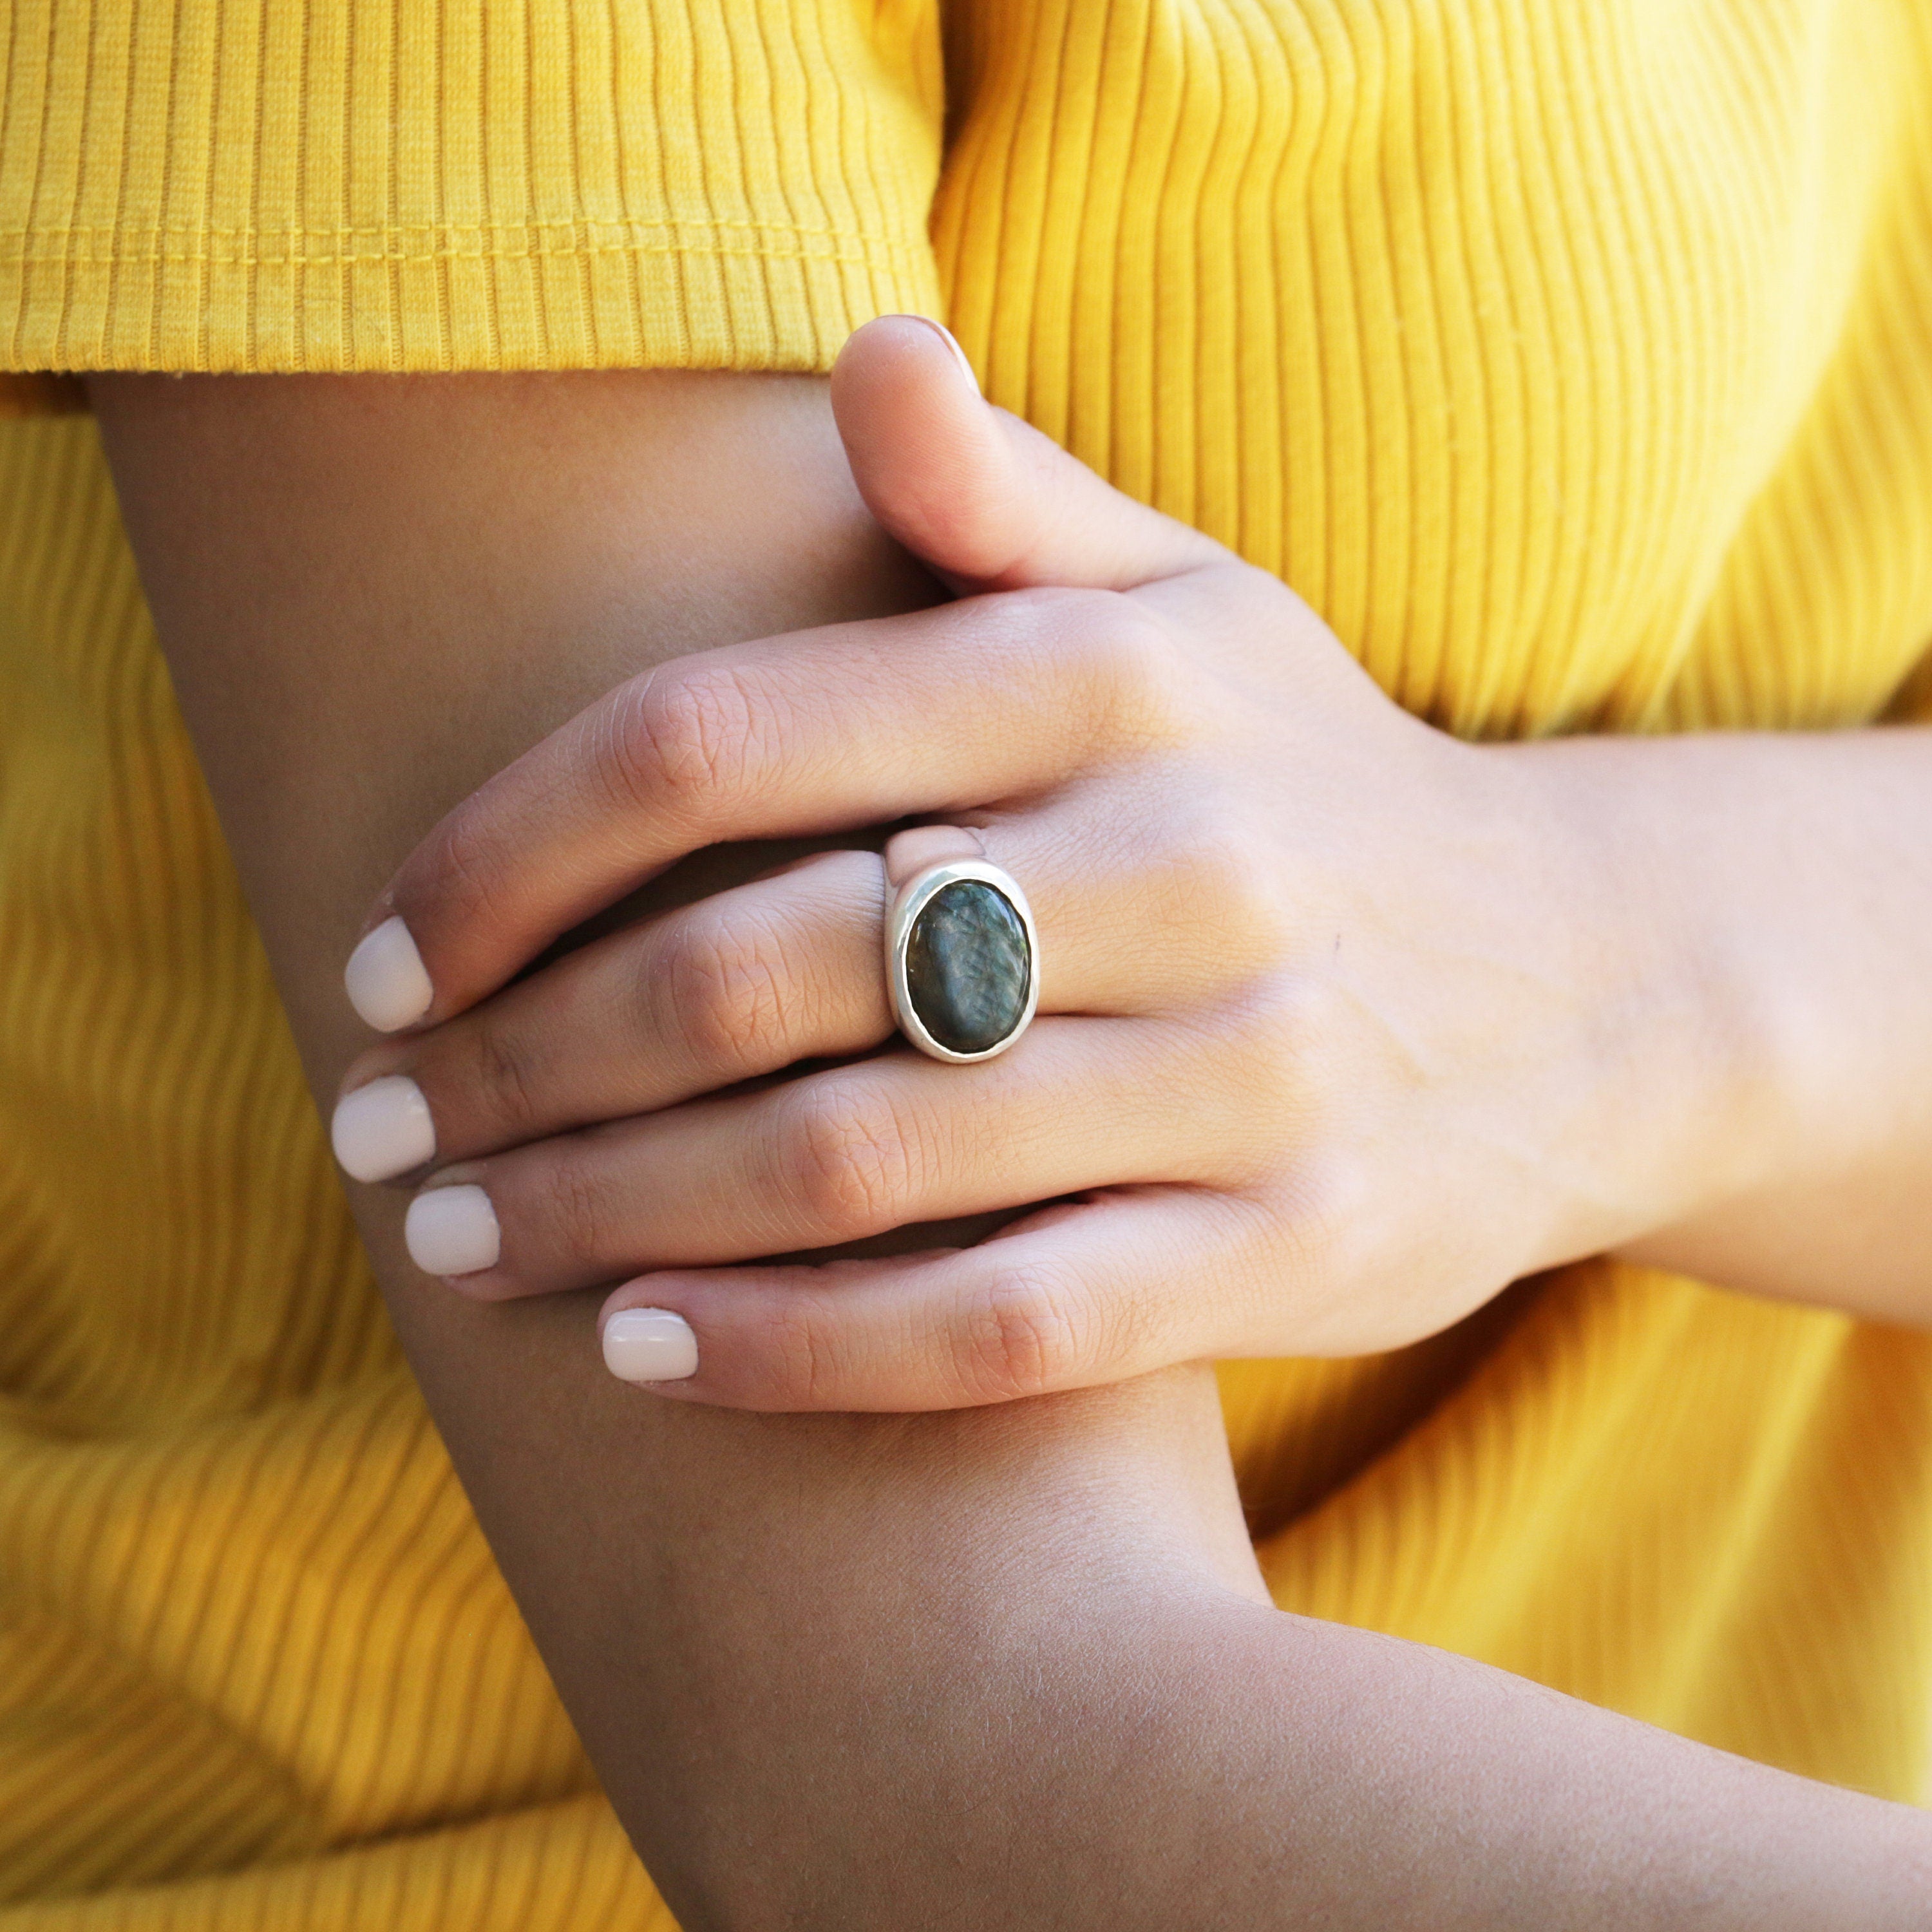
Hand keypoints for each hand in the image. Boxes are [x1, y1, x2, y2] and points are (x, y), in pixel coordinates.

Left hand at [330, 316, 1716, 1408]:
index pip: (719, 739)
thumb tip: (860, 356)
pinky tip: (645, 1345)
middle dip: (523, 1067)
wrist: (1590, 980)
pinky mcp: (1293, 1249)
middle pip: (751, 971)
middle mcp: (1189, 861)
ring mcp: (1252, 1073)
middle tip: (385, 1137)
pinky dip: (795, 1348)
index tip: (389, 959)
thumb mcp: (1194, 602)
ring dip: (610, 1214)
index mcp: (1117, 676)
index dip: (506, 854)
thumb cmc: (1311, 786)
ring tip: (463, 1251)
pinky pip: (998, 1325)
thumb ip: (1009, 499)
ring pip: (852, 1161)